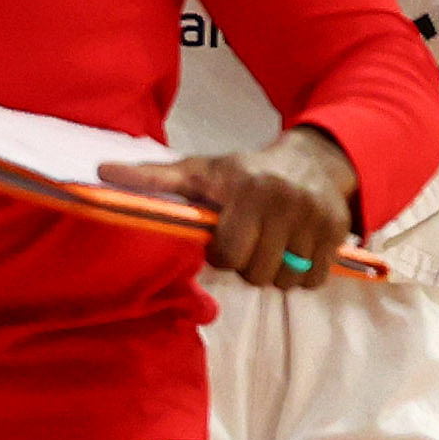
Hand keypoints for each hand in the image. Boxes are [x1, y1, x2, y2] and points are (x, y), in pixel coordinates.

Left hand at [105, 125, 360, 288]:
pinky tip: (293, 252)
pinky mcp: (338, 233)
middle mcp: (287, 202)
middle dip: (248, 264)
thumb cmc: (244, 172)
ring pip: (286, 280)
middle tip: (249, 243)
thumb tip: (100, 173)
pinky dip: (302, 275)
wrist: (312, 159)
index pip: (229, 253)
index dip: (221, 252)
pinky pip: (313, 279)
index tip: (224, 236)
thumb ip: (154, 177)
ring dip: (274, 272)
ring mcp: (316, 219)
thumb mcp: (200, 170)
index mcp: (249, 188)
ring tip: (271, 248)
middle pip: (257, 272)